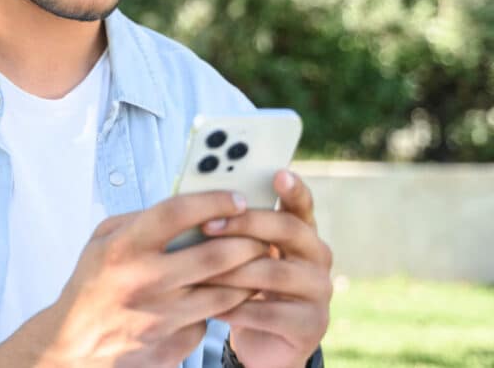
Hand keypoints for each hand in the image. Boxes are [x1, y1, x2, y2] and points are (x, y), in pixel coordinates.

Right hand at [0, 191, 268, 367]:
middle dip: (249, 241)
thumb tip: (187, 207)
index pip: (177, 213)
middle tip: (262, 234)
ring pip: (225, 293)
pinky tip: (223, 296)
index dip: (213, 201)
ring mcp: (161, 317)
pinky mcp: (172, 344)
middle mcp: (143, 281)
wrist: (76, 343)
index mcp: (123, 248)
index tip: (238, 198)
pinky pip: (210, 320)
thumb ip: (140, 219)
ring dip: (247, 276)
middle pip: (215, 256)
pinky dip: (221, 306)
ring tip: (255, 263)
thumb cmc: (92, 284)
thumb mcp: (101, 240)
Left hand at [201, 170, 332, 367]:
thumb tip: (198, 200)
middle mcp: (317, 257)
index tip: (278, 173)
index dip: (293, 189)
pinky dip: (235, 308)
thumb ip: (236, 228)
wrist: (263, 343)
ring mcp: (319, 291)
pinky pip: (268, 313)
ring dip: (231, 271)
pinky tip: (210, 306)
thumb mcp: (243, 253)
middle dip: (244, 224)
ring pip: (273, 272)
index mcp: (302, 233)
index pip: (301, 205)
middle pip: (286, 230)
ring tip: (197, 271)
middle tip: (207, 225)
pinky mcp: (311, 325)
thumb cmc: (245, 286)